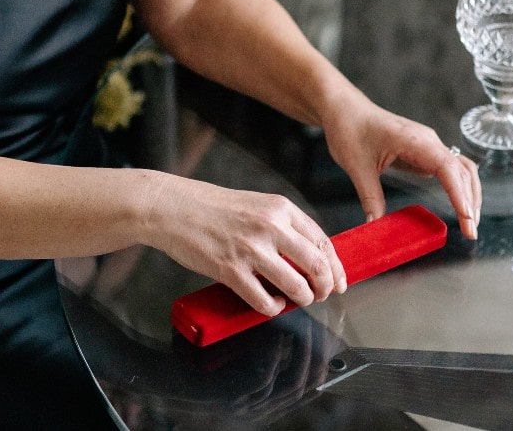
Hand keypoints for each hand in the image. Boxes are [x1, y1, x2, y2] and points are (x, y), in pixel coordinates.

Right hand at [143, 174, 346, 316]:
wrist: (173, 207)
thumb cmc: (211, 208)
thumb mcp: (256, 205)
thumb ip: (281, 226)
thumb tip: (307, 255)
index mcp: (280, 208)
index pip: (322, 241)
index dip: (336, 267)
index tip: (339, 281)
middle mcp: (270, 226)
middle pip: (316, 264)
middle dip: (325, 286)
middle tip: (321, 295)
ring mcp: (250, 248)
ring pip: (296, 285)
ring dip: (303, 299)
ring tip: (297, 300)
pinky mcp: (230, 269)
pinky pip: (264, 300)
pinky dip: (274, 307)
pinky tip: (272, 303)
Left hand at [322, 93, 481, 238]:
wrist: (344, 109)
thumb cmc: (350, 128)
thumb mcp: (357, 167)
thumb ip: (370, 197)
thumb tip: (376, 226)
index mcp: (414, 140)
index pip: (448, 167)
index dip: (460, 194)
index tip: (467, 217)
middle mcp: (427, 141)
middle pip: (462, 170)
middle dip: (470, 200)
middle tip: (471, 231)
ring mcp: (427, 145)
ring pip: (460, 169)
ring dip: (468, 194)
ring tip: (469, 222)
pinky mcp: (423, 151)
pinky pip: (448, 169)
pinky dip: (458, 187)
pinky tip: (458, 204)